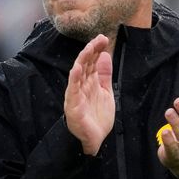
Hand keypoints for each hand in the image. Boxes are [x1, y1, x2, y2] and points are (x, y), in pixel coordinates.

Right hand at [64, 34, 113, 155]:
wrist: (94, 140)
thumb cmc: (97, 117)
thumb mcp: (105, 92)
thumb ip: (104, 75)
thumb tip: (105, 55)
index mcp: (90, 82)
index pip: (92, 62)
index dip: (97, 50)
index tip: (103, 38)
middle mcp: (82, 86)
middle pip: (85, 65)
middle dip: (91, 51)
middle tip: (98, 39)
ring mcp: (76, 94)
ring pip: (78, 74)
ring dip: (82, 60)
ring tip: (88, 48)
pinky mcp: (73, 105)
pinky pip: (72, 90)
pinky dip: (74, 79)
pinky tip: (76, 68)